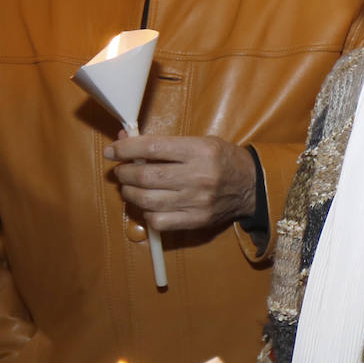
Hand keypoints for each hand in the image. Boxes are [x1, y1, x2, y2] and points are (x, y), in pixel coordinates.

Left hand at [105, 133, 256, 230]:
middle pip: (146, 176)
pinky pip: (159, 221)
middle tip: (121, 171)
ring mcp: (197, 201)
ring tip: (130, 186)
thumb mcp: (199, 142)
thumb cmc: (223, 159)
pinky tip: (149, 205)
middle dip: (124, 173)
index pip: (152, 148)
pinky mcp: (197, 220)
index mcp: (200, 151)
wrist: (252, 185)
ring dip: (130, 192)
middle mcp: (198, 176)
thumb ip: (164, 144)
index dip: (125, 149)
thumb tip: (125, 141)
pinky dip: (146, 213)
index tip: (111, 151)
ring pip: (147, 200)